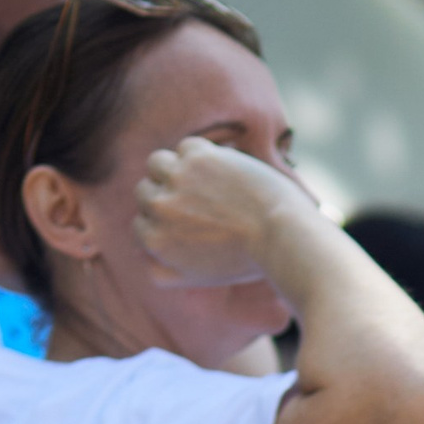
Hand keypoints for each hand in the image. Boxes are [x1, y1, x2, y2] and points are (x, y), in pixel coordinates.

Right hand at [134, 137, 309, 288]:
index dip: (166, 222)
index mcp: (155, 243)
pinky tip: (229, 174)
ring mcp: (174, 181)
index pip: (141, 224)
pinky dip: (206, 156)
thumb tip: (140, 254)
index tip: (193, 225)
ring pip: (157, 164)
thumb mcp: (199, 275)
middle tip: (205, 204)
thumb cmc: (247, 261)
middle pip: (144, 192)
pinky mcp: (196, 157)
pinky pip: (187, 148)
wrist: (284, 238)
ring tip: (208, 182)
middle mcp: (158, 211)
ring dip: (179, 168)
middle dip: (169, 195)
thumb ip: (163, 269)